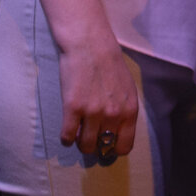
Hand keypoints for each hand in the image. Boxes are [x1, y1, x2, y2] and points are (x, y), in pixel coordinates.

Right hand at [55, 39, 140, 161]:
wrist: (91, 45)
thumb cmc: (110, 65)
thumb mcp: (127, 90)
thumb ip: (124, 111)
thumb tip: (117, 133)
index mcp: (129, 110)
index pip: (125, 146)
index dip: (114, 149)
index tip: (106, 145)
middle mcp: (113, 114)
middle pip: (102, 147)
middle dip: (95, 146)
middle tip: (89, 138)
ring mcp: (92, 112)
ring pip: (85, 145)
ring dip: (80, 143)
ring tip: (78, 135)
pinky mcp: (73, 108)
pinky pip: (67, 136)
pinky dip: (66, 138)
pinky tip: (67, 131)